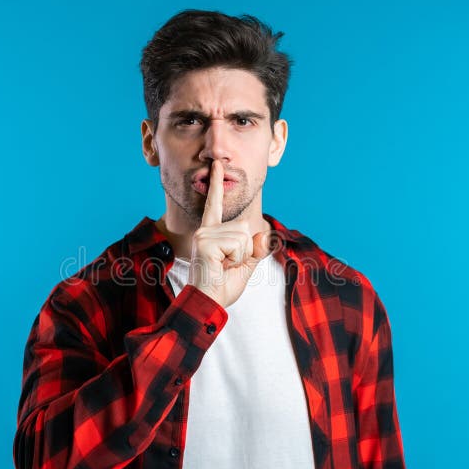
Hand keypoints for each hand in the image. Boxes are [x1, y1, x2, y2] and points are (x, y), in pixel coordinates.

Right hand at [187, 160, 271, 307]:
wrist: (208, 303)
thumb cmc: (222, 286)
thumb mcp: (245, 266)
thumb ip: (256, 249)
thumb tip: (264, 234)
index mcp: (211, 232)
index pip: (215, 204)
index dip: (217, 184)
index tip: (218, 165)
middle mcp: (205, 230)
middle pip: (243, 227)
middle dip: (245, 250)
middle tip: (226, 265)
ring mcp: (204, 235)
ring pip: (242, 236)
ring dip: (241, 256)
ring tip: (223, 266)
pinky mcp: (206, 242)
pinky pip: (238, 244)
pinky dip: (237, 259)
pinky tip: (221, 266)